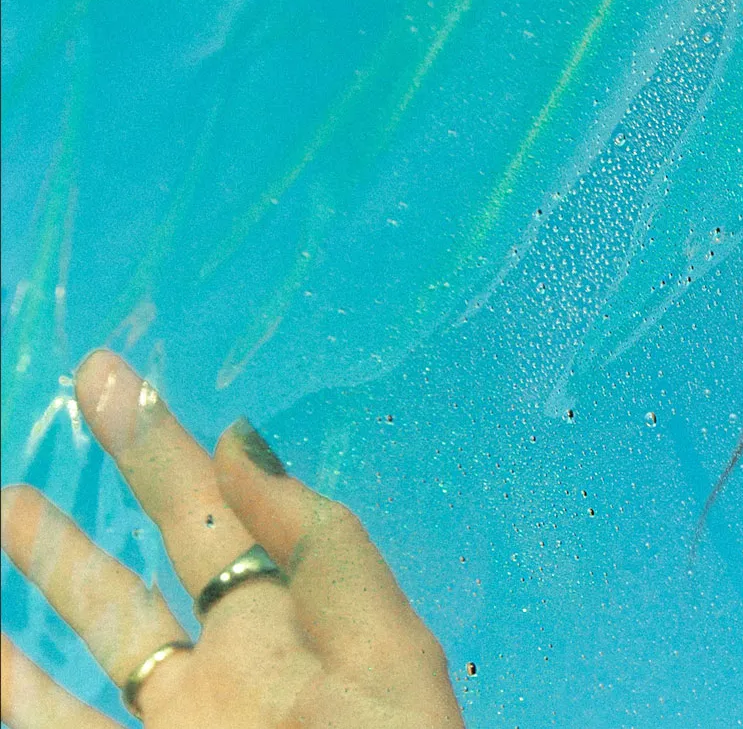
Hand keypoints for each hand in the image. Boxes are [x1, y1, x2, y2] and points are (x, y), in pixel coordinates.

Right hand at [0, 351, 462, 727]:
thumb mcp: (381, 642)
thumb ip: (315, 543)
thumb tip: (239, 434)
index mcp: (292, 622)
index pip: (217, 511)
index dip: (164, 444)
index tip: (114, 372)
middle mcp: (225, 667)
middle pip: (147, 558)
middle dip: (107, 479)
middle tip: (70, 391)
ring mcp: (176, 726)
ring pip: (93, 638)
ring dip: (47, 572)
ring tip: (1, 504)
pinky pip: (57, 727)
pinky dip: (14, 684)